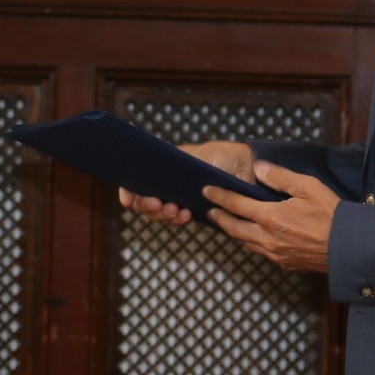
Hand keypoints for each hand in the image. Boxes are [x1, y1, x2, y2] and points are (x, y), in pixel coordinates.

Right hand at [119, 141, 253, 224]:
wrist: (246, 166)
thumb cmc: (221, 154)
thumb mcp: (194, 155)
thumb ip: (175, 164)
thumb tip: (153, 174)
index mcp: (164, 168)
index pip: (137, 181)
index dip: (128, 191)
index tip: (127, 200)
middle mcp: (168, 184)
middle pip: (144, 201)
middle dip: (147, 205)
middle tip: (158, 204)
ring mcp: (179, 198)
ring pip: (159, 214)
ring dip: (163, 215)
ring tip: (175, 210)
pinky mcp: (193, 210)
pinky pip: (177, 219)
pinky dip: (177, 220)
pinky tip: (185, 215)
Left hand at [203, 161, 338, 271]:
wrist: (350, 247)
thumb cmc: (331, 214)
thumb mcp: (308, 187)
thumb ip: (280, 177)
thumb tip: (258, 168)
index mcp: (271, 217)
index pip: (236, 205)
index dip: (219, 197)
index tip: (206, 191)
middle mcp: (268, 238)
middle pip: (234, 228)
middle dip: (219, 218)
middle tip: (209, 211)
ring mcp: (276, 253)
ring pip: (245, 242)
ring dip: (233, 232)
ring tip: (226, 223)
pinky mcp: (285, 262)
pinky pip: (260, 252)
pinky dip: (250, 242)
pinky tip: (251, 237)